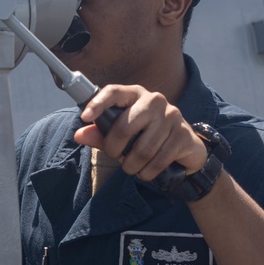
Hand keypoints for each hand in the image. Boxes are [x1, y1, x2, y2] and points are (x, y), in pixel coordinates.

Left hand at [75, 84, 207, 179]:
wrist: (184, 149)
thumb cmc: (146, 138)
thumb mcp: (122, 136)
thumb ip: (100, 134)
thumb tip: (78, 135)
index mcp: (135, 95)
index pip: (114, 91)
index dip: (98, 103)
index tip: (85, 117)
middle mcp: (154, 101)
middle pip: (124, 127)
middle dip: (114, 149)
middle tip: (115, 156)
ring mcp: (172, 116)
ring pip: (142, 149)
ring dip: (131, 166)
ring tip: (131, 167)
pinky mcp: (183, 135)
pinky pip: (158, 160)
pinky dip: (147, 173)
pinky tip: (146, 172)